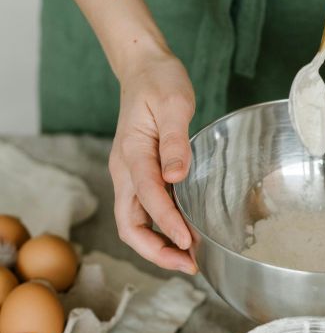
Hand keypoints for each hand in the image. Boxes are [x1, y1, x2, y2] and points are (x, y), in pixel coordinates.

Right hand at [108, 45, 196, 273]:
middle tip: (190, 264)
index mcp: (132, 152)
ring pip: (134, 223)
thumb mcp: (174, 103)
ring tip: (190, 259)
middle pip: (130, 224)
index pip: (148, 198)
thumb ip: (174, 141)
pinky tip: (185, 235)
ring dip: (158, 245)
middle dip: (156, 251)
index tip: (190, 242)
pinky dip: (160, 229)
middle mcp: (125, 169)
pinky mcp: (139, 175)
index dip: (168, 224)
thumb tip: (175, 177)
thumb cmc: (160, 81)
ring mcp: (129, 174)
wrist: (143, 68)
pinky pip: (144, 211)